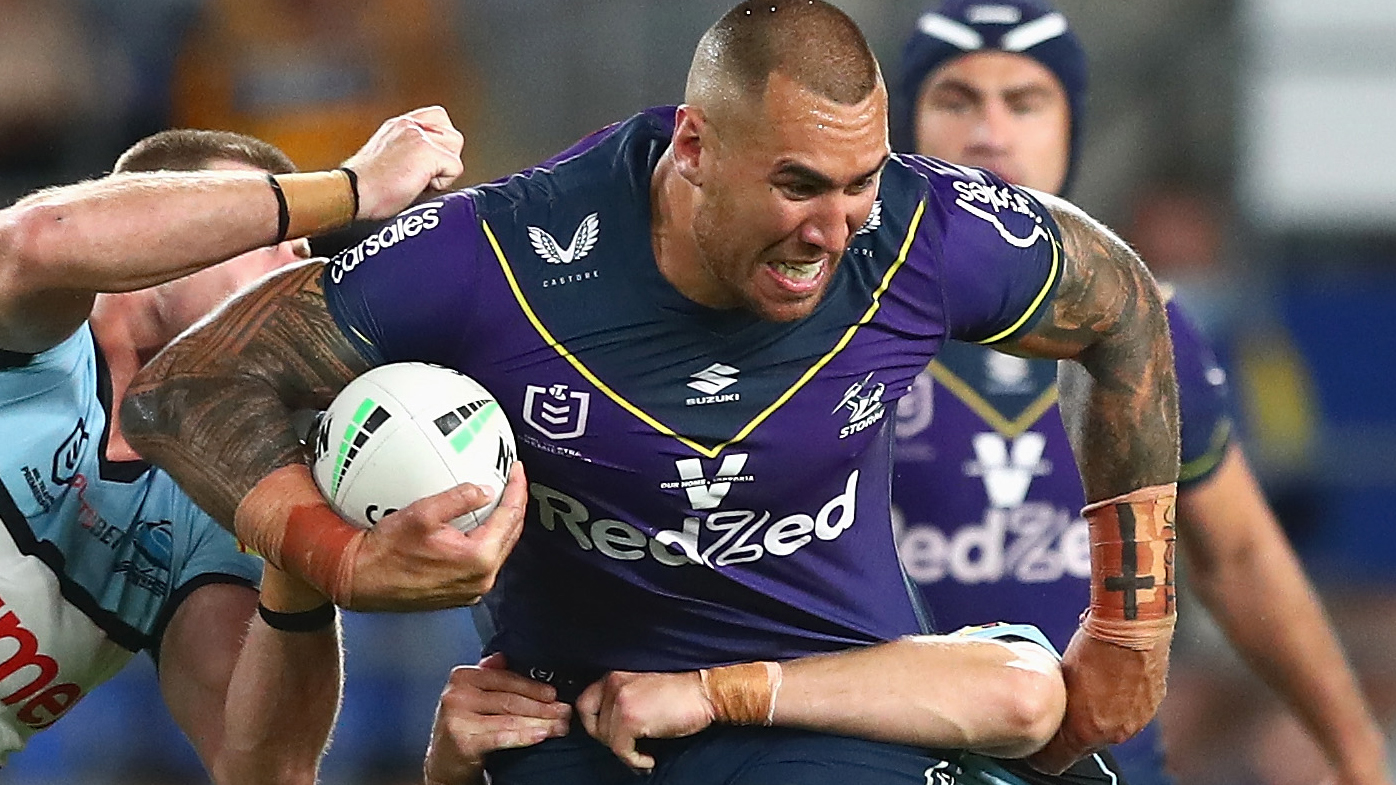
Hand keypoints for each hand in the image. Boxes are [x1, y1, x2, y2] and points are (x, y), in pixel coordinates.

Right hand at [342, 106, 464, 219]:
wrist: (353, 193)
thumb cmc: (365, 186)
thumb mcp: (387, 156)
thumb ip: (409, 149)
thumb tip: (432, 163)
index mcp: (400, 125)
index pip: (439, 118)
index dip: (440, 144)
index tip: (424, 164)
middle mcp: (409, 125)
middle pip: (453, 135)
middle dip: (445, 158)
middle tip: (422, 174)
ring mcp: (419, 136)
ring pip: (456, 149)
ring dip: (443, 170)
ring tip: (419, 179)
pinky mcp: (427, 151)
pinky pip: (455, 168)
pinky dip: (442, 183)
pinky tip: (419, 185)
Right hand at [344, 463, 526, 610]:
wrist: (361, 579)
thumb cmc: (386, 552)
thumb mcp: (423, 513)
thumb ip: (459, 498)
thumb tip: (484, 491)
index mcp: (478, 558)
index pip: (510, 516)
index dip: (517, 489)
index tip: (518, 471)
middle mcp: (480, 578)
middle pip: (510, 535)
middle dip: (514, 506)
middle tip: (513, 482)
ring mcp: (471, 590)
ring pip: (498, 550)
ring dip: (501, 525)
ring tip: (499, 501)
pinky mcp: (459, 594)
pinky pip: (482, 563)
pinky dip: (486, 542)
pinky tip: (478, 528)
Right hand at [425, 653, 571, 784]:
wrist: (443, 760)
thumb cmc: (462, 726)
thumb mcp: (471, 695)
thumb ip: (487, 674)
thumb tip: (504, 656)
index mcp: (463, 677)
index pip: (505, 679)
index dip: (532, 686)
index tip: (554, 693)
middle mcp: (458, 694)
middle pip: (510, 699)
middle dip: (542, 706)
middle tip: (564, 711)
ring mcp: (458, 717)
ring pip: (509, 718)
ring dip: (540, 722)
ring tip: (559, 725)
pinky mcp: (462, 740)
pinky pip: (500, 736)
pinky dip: (523, 736)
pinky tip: (540, 734)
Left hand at [575, 670, 715, 771]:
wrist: (703, 693)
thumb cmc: (679, 694)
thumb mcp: (641, 689)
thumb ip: (620, 699)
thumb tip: (606, 729)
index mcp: (614, 675)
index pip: (585, 704)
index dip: (594, 725)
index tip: (611, 737)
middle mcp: (613, 683)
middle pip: (594, 725)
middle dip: (611, 742)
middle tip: (630, 748)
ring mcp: (621, 700)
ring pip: (607, 740)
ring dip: (625, 753)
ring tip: (642, 756)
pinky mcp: (630, 718)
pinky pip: (620, 750)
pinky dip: (634, 761)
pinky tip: (648, 760)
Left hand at [1027, 626, 1169, 773]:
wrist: (1132, 624)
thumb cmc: (1096, 643)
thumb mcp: (1061, 677)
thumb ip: (1058, 704)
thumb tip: (1051, 708)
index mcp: (1087, 730)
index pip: (1059, 761)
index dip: (1046, 754)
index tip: (1039, 746)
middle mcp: (1114, 732)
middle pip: (1085, 747)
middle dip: (1074, 732)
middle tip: (1065, 709)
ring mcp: (1136, 721)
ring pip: (1109, 731)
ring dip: (1099, 717)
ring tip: (1091, 688)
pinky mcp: (1151, 707)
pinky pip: (1129, 715)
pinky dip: (1119, 705)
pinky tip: (1111, 681)